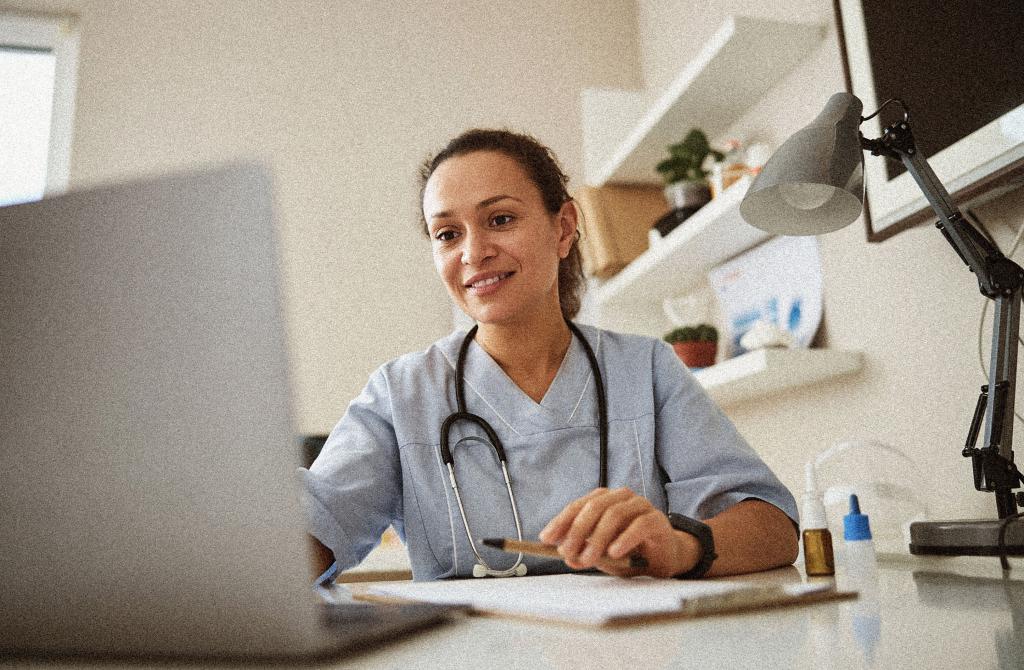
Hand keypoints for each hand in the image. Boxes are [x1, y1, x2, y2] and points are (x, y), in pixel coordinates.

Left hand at [538, 487, 698, 577]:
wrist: (664, 557)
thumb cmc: (629, 552)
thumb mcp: (601, 555)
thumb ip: (585, 553)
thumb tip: (566, 555)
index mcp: (604, 500)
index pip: (578, 506)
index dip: (561, 521)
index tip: (546, 538)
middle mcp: (621, 497)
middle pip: (594, 507)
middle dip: (577, 530)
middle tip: (567, 551)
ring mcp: (640, 506)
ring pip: (614, 514)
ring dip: (598, 538)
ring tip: (589, 558)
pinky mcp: (657, 520)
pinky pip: (639, 525)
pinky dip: (624, 538)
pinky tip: (614, 552)